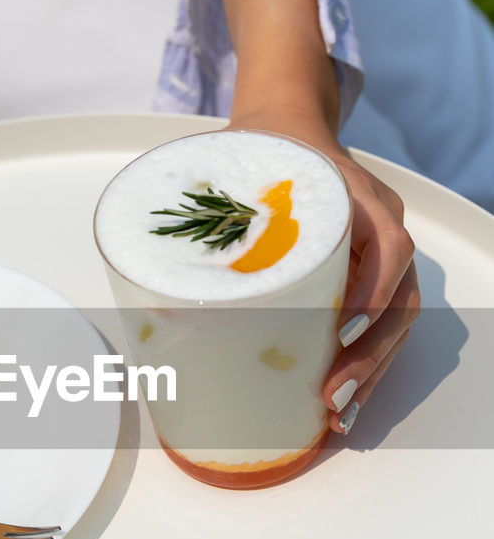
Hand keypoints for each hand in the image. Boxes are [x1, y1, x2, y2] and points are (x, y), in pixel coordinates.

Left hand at [224, 110, 420, 435]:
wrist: (289, 125)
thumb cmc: (260, 150)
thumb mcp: (234, 169)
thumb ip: (203, 215)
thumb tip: (140, 285)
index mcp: (354, 196)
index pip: (388, 248)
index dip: (370, 295)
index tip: (340, 333)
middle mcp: (381, 224)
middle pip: (399, 299)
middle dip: (368, 357)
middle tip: (331, 398)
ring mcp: (383, 251)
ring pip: (397, 320)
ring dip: (371, 372)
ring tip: (339, 414)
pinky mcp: (375, 274)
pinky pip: (385, 324)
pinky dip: (367, 364)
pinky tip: (343, 402)